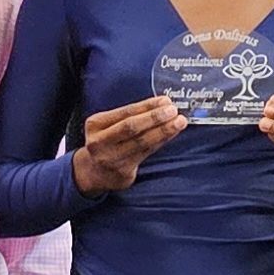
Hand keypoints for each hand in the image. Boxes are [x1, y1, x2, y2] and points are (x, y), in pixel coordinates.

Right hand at [72, 97, 186, 193]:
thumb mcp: (107, 126)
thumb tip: (161, 104)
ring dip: (163, 131)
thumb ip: (129, 116)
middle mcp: (100, 142)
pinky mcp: (123, 172)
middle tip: (173, 111)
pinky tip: (171, 134)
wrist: (94, 173)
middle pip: (131, 127)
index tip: (165, 101)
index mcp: (95, 125)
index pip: (125, 112)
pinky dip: (160, 142)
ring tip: (179, 122)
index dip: (147, 106)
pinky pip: (146, 153)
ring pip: (141, 142)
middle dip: (154, 118)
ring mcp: (111, 158)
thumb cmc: (106, 143)